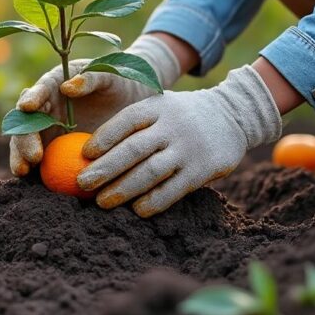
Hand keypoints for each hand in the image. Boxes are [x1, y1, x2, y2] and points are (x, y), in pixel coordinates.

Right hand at [9, 35, 181, 175]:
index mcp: (53, 87)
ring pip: (26, 146)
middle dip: (23, 138)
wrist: (135, 103)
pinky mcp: (56, 153)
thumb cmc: (121, 83)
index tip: (29, 107)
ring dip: (20, 158)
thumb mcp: (109, 75)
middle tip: (33, 154)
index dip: (31, 98)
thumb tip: (67, 88)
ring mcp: (49, 133)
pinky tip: (37, 185)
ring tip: (23, 171)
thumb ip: (92, 77)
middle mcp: (45, 111)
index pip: (38, 92)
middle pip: (25, 124)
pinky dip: (37, 174)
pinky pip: (44, 165)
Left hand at [76, 65, 281, 216]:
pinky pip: (174, 189)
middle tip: (82, 183)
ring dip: (124, 189)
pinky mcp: (203, 169)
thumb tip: (87, 150)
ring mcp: (188, 148)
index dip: (103, 138)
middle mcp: (172, 126)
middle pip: (134, 149)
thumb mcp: (158, 104)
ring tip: (102, 201)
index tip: (84, 155)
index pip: (126, 121)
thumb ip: (131, 122)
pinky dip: (153, 201)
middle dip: (105, 169)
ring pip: (151, 172)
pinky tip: (136, 210)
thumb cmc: (179, 115)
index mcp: (156, 106)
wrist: (232, 114)